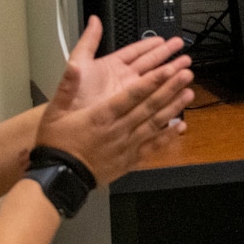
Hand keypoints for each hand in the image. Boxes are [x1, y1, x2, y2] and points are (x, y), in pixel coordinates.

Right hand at [36, 27, 194, 185]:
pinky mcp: (130, 159)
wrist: (60, 177)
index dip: (152, 81)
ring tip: (189, 93)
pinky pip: (153, 146)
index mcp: (102, 115)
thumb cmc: (57, 144)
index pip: (132, 94)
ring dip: (173, 107)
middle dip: (170, 88)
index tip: (168, 69)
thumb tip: (75, 65)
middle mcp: (118, 129)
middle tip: (186, 74)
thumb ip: (67, 86)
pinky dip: (168, 136)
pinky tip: (181, 127)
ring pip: (155, 123)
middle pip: (149, 106)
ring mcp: (127, 145)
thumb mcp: (54, 111)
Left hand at [63, 16, 188, 110]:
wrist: (70, 127)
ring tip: (187, 71)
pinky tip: (178, 98)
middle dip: (168, 58)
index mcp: (112, 67)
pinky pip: (153, 106)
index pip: (136, 52)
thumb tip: (94, 20)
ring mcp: (130, 97)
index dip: (151, 45)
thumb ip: (88, 42)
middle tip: (183, 51)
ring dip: (171, 77)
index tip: (165, 40)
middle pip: (150, 66)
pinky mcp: (133, 113)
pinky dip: (166, 103)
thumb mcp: (78, 64)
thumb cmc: (71, 98)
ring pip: (155, 84)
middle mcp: (123, 81)